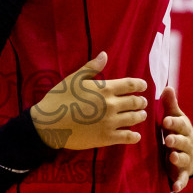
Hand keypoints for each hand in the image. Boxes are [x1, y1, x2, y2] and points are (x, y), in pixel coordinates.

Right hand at [31, 52, 148, 150]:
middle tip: (142, 103)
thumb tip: (105, 54)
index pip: (130, 84)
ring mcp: (110, 122)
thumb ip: (91, 68)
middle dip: (141, 102)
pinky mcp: (106, 138)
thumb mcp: (73, 79)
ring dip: (140, 116)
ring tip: (142, 116)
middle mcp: (111, 105)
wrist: (49, 124)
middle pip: (135, 102)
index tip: (143, 86)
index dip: (140, 85)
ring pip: (134, 119)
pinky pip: (127, 137)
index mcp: (105, 88)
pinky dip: (134, 136)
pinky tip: (136, 136)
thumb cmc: (58, 98)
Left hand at [160, 85, 192, 192]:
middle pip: (182, 142)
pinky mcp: (182, 172)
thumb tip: (167, 87)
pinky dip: (180, 183)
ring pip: (183, 158)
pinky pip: (182, 178)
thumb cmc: (179, 131)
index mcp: (184, 129)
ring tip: (172, 157)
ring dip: (178, 158)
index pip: (180, 125)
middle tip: (168, 139)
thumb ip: (170, 105)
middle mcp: (187, 144)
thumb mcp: (175, 118)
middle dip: (176, 140)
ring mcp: (185, 158)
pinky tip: (175, 187)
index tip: (165, 121)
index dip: (174, 123)